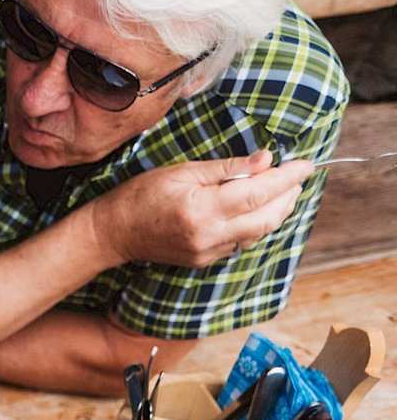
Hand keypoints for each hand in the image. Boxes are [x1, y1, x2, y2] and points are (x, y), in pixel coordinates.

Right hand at [88, 150, 314, 269]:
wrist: (113, 233)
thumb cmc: (141, 195)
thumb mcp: (181, 172)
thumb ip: (226, 167)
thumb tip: (264, 160)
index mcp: (202, 209)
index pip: (259, 192)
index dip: (287, 177)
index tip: (306, 164)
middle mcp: (210, 235)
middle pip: (268, 216)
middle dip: (289, 194)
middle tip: (296, 175)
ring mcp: (209, 251)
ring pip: (260, 231)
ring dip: (278, 210)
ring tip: (283, 189)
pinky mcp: (207, 260)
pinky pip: (244, 241)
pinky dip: (257, 223)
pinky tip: (257, 208)